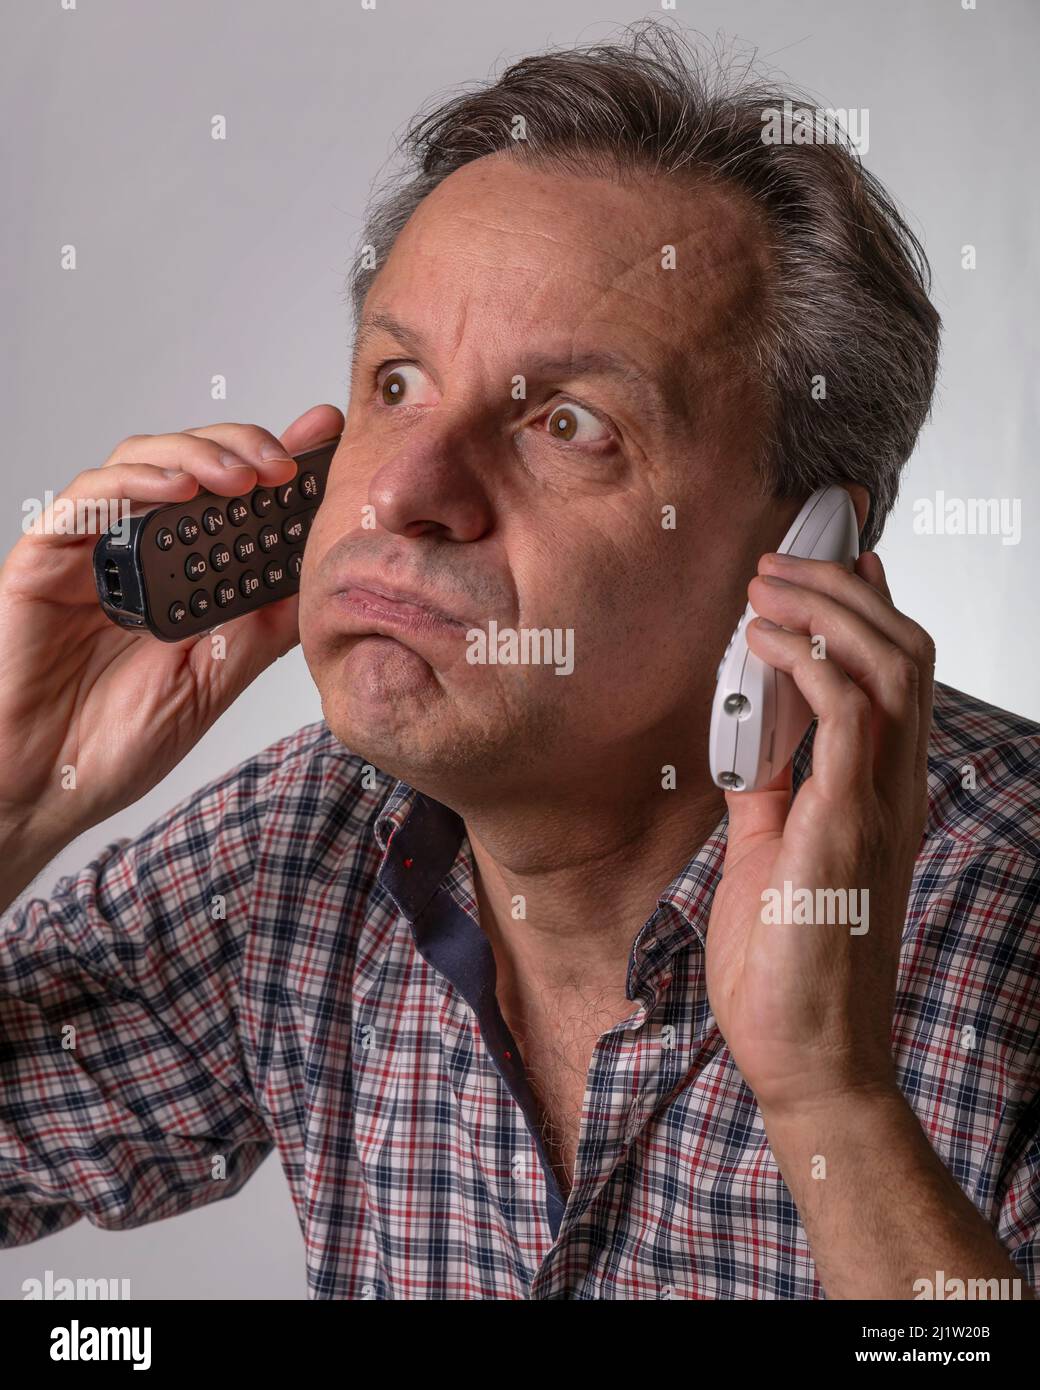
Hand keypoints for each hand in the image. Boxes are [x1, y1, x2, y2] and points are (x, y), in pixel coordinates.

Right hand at [0, 404, 343, 852]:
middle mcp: (137, 551)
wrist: (44, 790)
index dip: (276, 459)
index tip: (324, 436)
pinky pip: (86, 499)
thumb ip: (260, 626)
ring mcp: (91, 550)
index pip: (232, 497)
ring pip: (140, 461)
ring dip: (198, 455)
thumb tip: (321, 577)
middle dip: (243, 446)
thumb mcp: (215, 679)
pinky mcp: (44, 559)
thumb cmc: (117, 741)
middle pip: (189, 461)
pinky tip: (177, 489)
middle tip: (286, 462)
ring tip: (243, 475)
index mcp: (183, 574)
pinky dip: (134, 482)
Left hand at [705, 550, 933, 1115]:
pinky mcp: (849, 820)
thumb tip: (750, 730)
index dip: (869, 607)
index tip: (831, 560)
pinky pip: (849, 712)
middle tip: (780, 562)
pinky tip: (760, 641)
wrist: (804, 1052)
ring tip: (765, 584)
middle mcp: (894, 784)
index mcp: (878, 788)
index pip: (895, 674)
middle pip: (903, 650)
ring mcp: (881, 800)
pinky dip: (809, 660)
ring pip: (891, 664)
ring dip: (825, 608)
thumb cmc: (786, 959)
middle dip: (843, 589)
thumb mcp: (770, 849)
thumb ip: (771, 785)